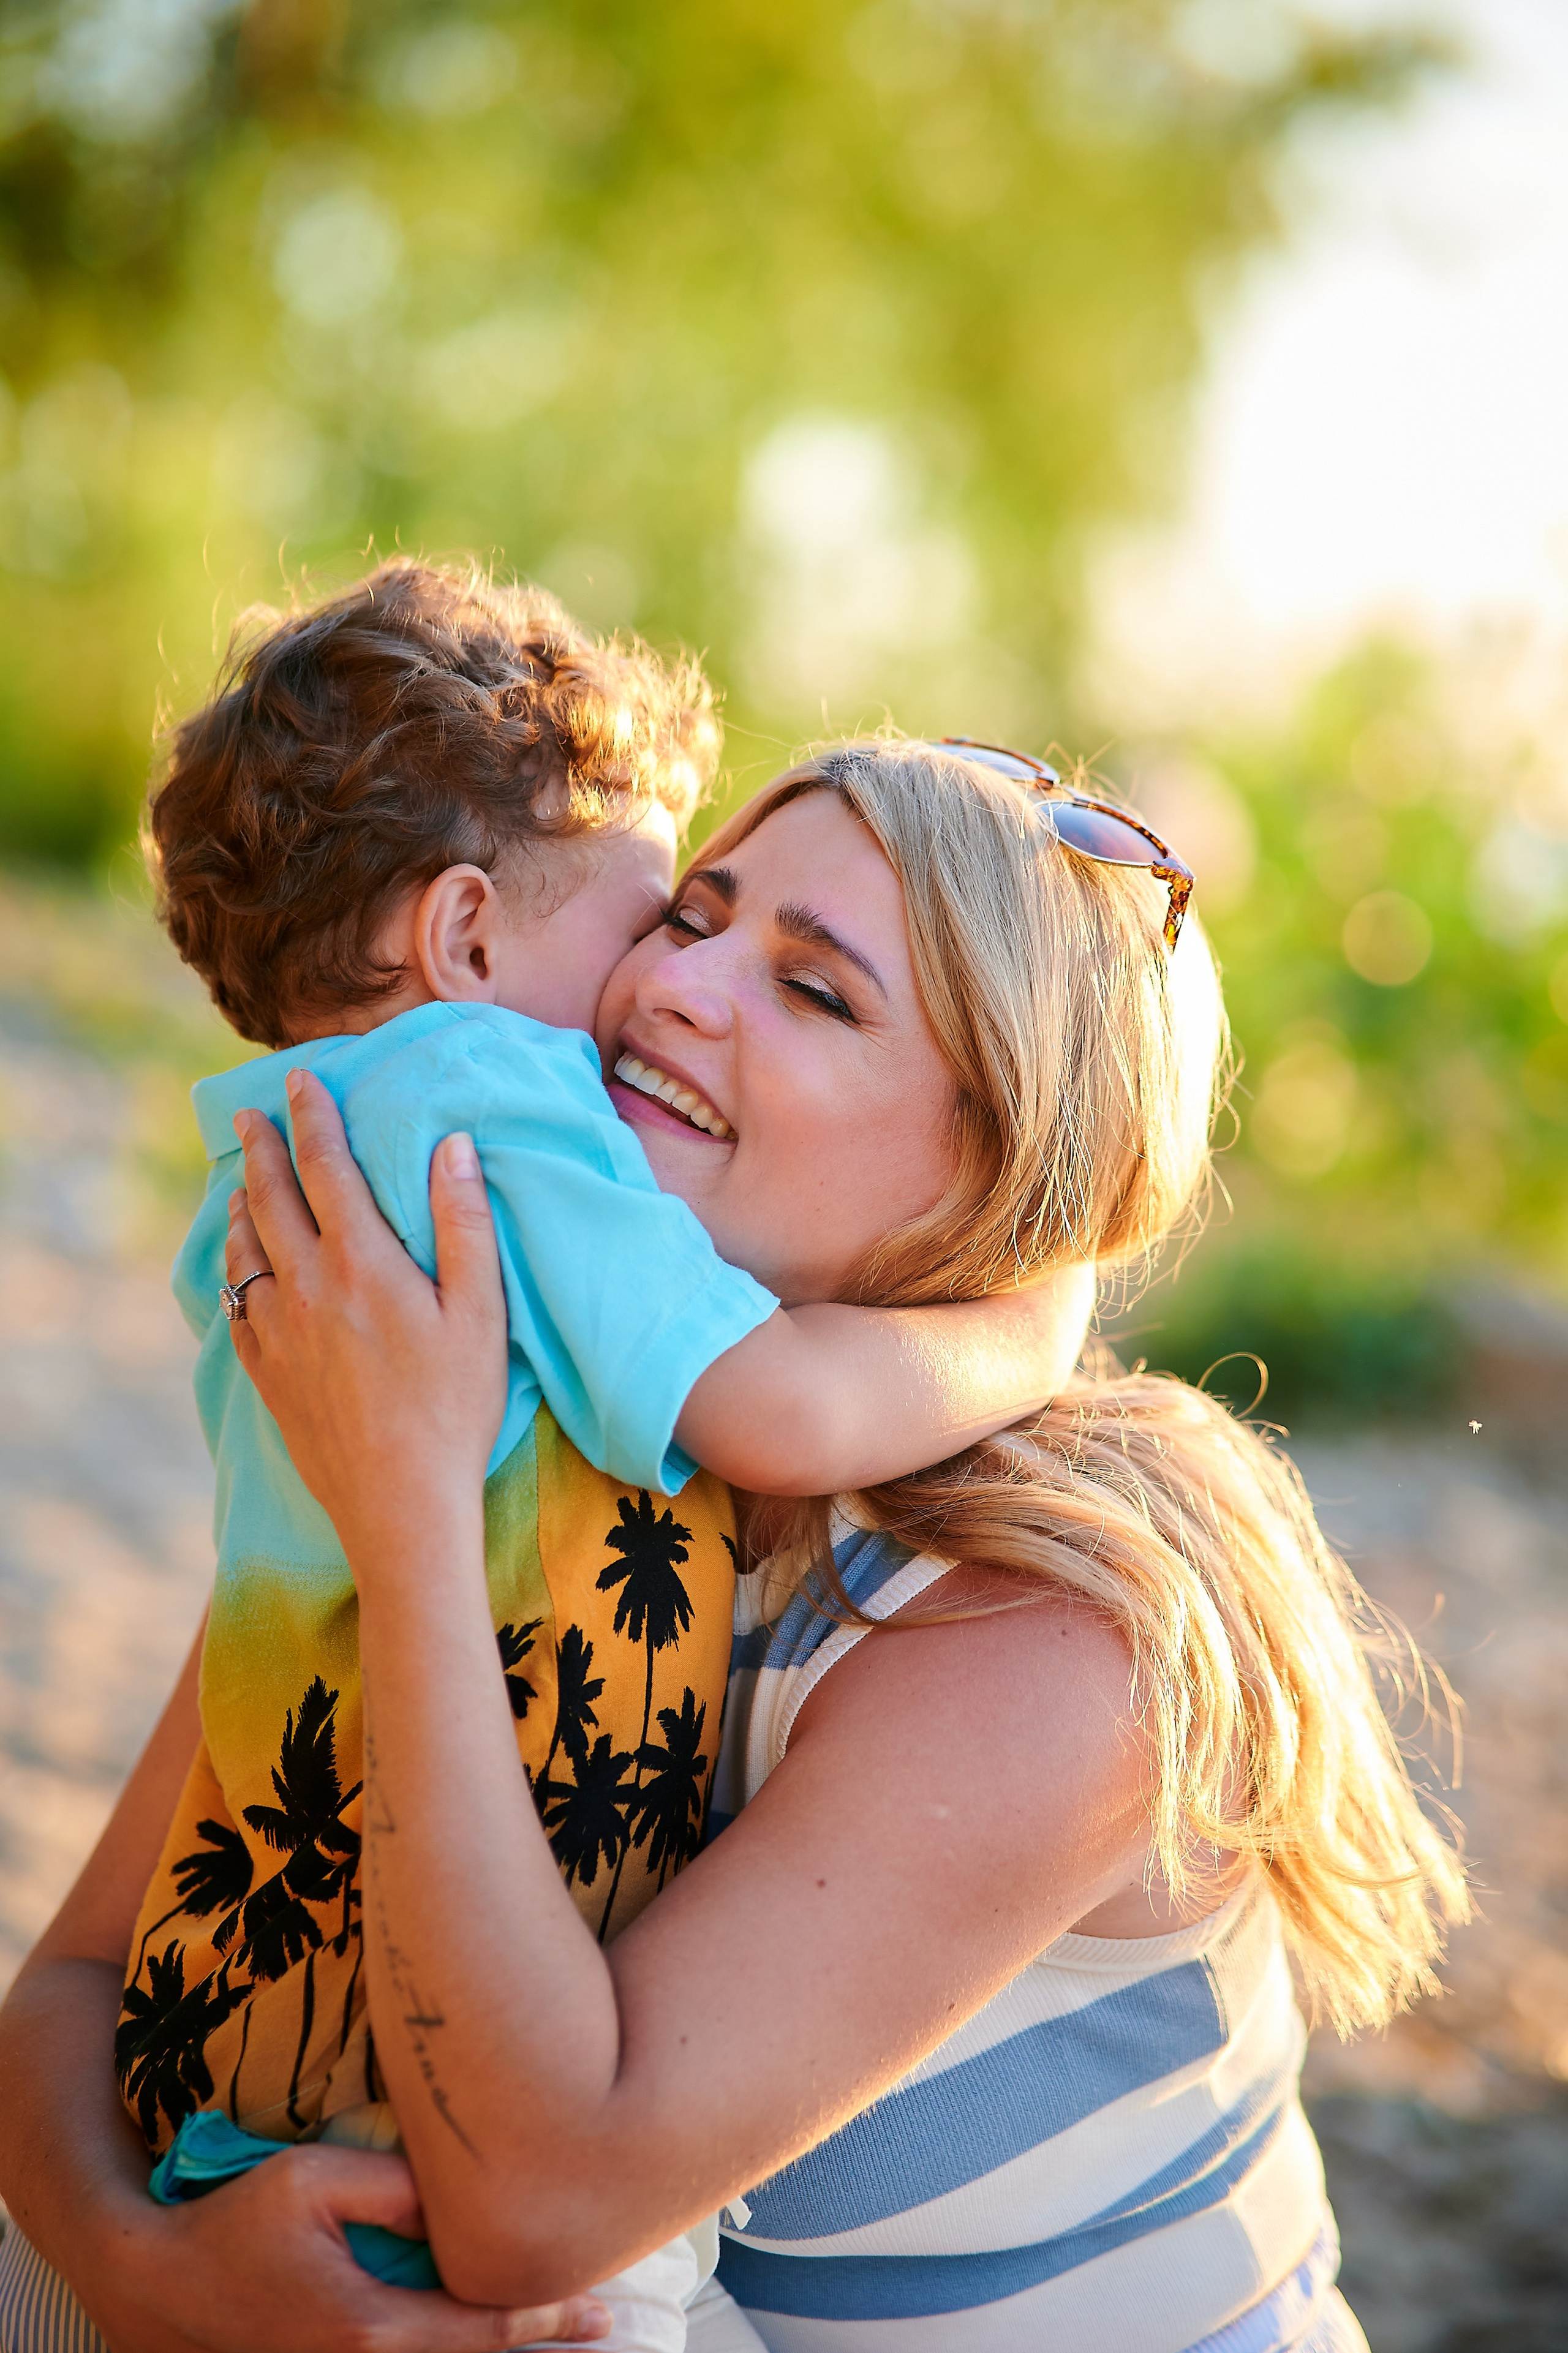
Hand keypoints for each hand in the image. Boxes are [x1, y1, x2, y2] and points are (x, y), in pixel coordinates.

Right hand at [85, 2139, 609, 2352]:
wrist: (156, 2283)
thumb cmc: (236, 2223)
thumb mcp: (314, 2180)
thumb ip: (396, 2185)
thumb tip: (460, 2192)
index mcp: (370, 2328)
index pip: (481, 2332)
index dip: (547, 2322)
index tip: (601, 2312)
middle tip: (602, 2331)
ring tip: (561, 2341)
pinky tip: (474, 2342)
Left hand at [224, 1069, 507, 1567]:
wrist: (401, 1504)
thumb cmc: (455, 1409)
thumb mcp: (481, 1314)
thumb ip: (465, 1225)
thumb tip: (453, 1146)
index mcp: (363, 1264)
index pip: (328, 1168)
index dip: (313, 1118)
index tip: (300, 1081)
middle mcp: (309, 1289)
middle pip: (272, 1200)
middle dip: (261, 1150)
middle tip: (251, 1115)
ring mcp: (280, 1334)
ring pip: (245, 1250)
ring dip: (241, 1205)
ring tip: (239, 1182)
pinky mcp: (268, 1375)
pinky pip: (237, 1307)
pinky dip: (233, 1271)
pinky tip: (238, 1268)